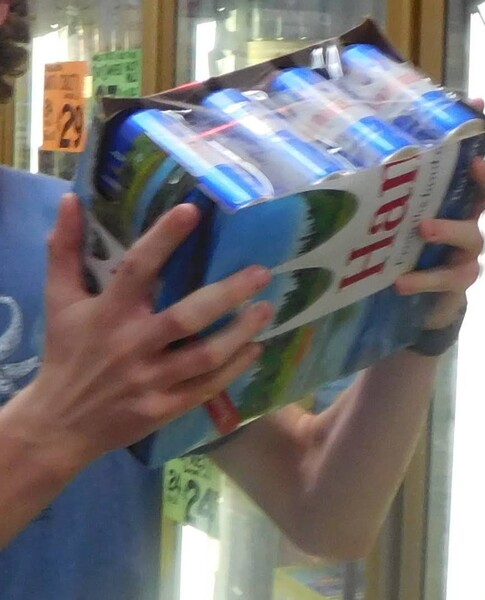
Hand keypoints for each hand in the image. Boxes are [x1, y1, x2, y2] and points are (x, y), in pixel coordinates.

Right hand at [8, 195, 273, 466]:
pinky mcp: (164, 408)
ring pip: (205, 355)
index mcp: (107, 312)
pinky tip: (254, 349)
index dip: (164, 238)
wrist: (59, 424)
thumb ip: (65, 249)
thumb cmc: (66, 354)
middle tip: (262, 273)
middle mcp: (131, 344)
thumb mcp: (59, 300)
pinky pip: (206, 386)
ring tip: (266, 309)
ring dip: (240, 332)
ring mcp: (150, 380)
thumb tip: (72, 199)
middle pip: (186, 316)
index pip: (138, 268)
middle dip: (228, 293)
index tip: (194, 211)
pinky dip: (234, 368)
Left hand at [394, 155, 484, 329]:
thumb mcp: (407, 221)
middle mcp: (470, 235)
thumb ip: (394, 201)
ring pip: (465, 261)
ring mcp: (466, 264)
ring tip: (413, 254)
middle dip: (454, 225)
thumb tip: (348, 174)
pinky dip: (422, 282)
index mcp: (461, 211)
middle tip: (423, 227)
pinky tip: (400, 283)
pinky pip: (445, 285)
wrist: (423, 299)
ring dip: (437, 261)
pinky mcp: (456, 290)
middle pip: (479, 229)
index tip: (474, 163)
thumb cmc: (413, 247)